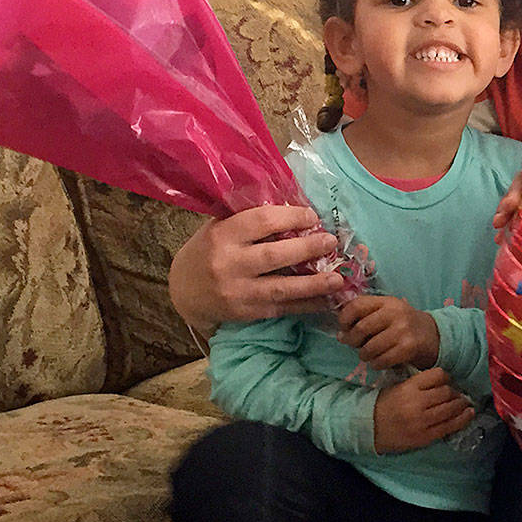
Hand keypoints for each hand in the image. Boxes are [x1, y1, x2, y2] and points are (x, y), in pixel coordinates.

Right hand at [168, 204, 342, 335]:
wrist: (183, 290)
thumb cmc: (208, 250)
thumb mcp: (220, 227)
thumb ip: (250, 219)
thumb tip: (295, 208)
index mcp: (222, 234)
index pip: (262, 221)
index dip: (291, 217)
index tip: (313, 216)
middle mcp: (228, 264)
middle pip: (274, 255)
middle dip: (308, 248)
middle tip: (332, 241)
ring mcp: (237, 291)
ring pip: (281, 287)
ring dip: (314, 284)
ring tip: (338, 279)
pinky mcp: (245, 313)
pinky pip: (281, 308)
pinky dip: (305, 305)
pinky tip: (326, 301)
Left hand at [337, 295, 439, 369]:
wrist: (433, 335)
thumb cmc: (403, 324)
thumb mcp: (387, 312)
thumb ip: (365, 316)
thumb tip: (341, 334)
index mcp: (387, 301)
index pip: (357, 305)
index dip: (345, 318)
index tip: (344, 328)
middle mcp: (395, 313)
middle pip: (361, 328)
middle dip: (352, 340)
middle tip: (354, 345)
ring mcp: (402, 330)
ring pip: (370, 347)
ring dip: (364, 355)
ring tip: (367, 354)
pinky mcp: (408, 348)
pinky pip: (381, 360)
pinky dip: (376, 364)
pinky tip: (378, 361)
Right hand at [373, 367, 473, 452]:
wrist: (369, 429)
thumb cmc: (384, 405)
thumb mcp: (398, 386)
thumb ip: (419, 383)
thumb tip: (444, 380)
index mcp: (408, 387)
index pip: (438, 375)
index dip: (446, 377)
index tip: (448, 380)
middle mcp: (417, 403)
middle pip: (447, 392)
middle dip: (455, 392)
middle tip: (458, 393)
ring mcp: (422, 422)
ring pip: (450, 408)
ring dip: (461, 404)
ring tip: (466, 403)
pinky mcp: (425, 437)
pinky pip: (449, 427)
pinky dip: (462, 420)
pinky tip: (469, 414)